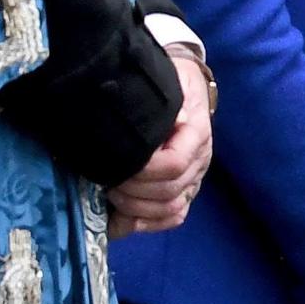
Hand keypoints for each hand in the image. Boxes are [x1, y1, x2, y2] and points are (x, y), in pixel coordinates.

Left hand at [105, 47, 213, 236]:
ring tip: (111, 195)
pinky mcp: (185, 192)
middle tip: (104, 181)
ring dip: (137, 209)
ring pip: (171, 209)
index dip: (143, 171)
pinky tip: (122, 218)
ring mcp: (194, 179)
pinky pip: (172, 219)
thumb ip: (159, 100)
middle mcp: (200, 161)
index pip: (174, 163)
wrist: (185, 86)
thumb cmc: (169, 82)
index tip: (116, 164)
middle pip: (171, 191)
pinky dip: (146, 224)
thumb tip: (147, 122)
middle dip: (133, 192)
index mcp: (196, 133)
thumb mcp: (165, 79)